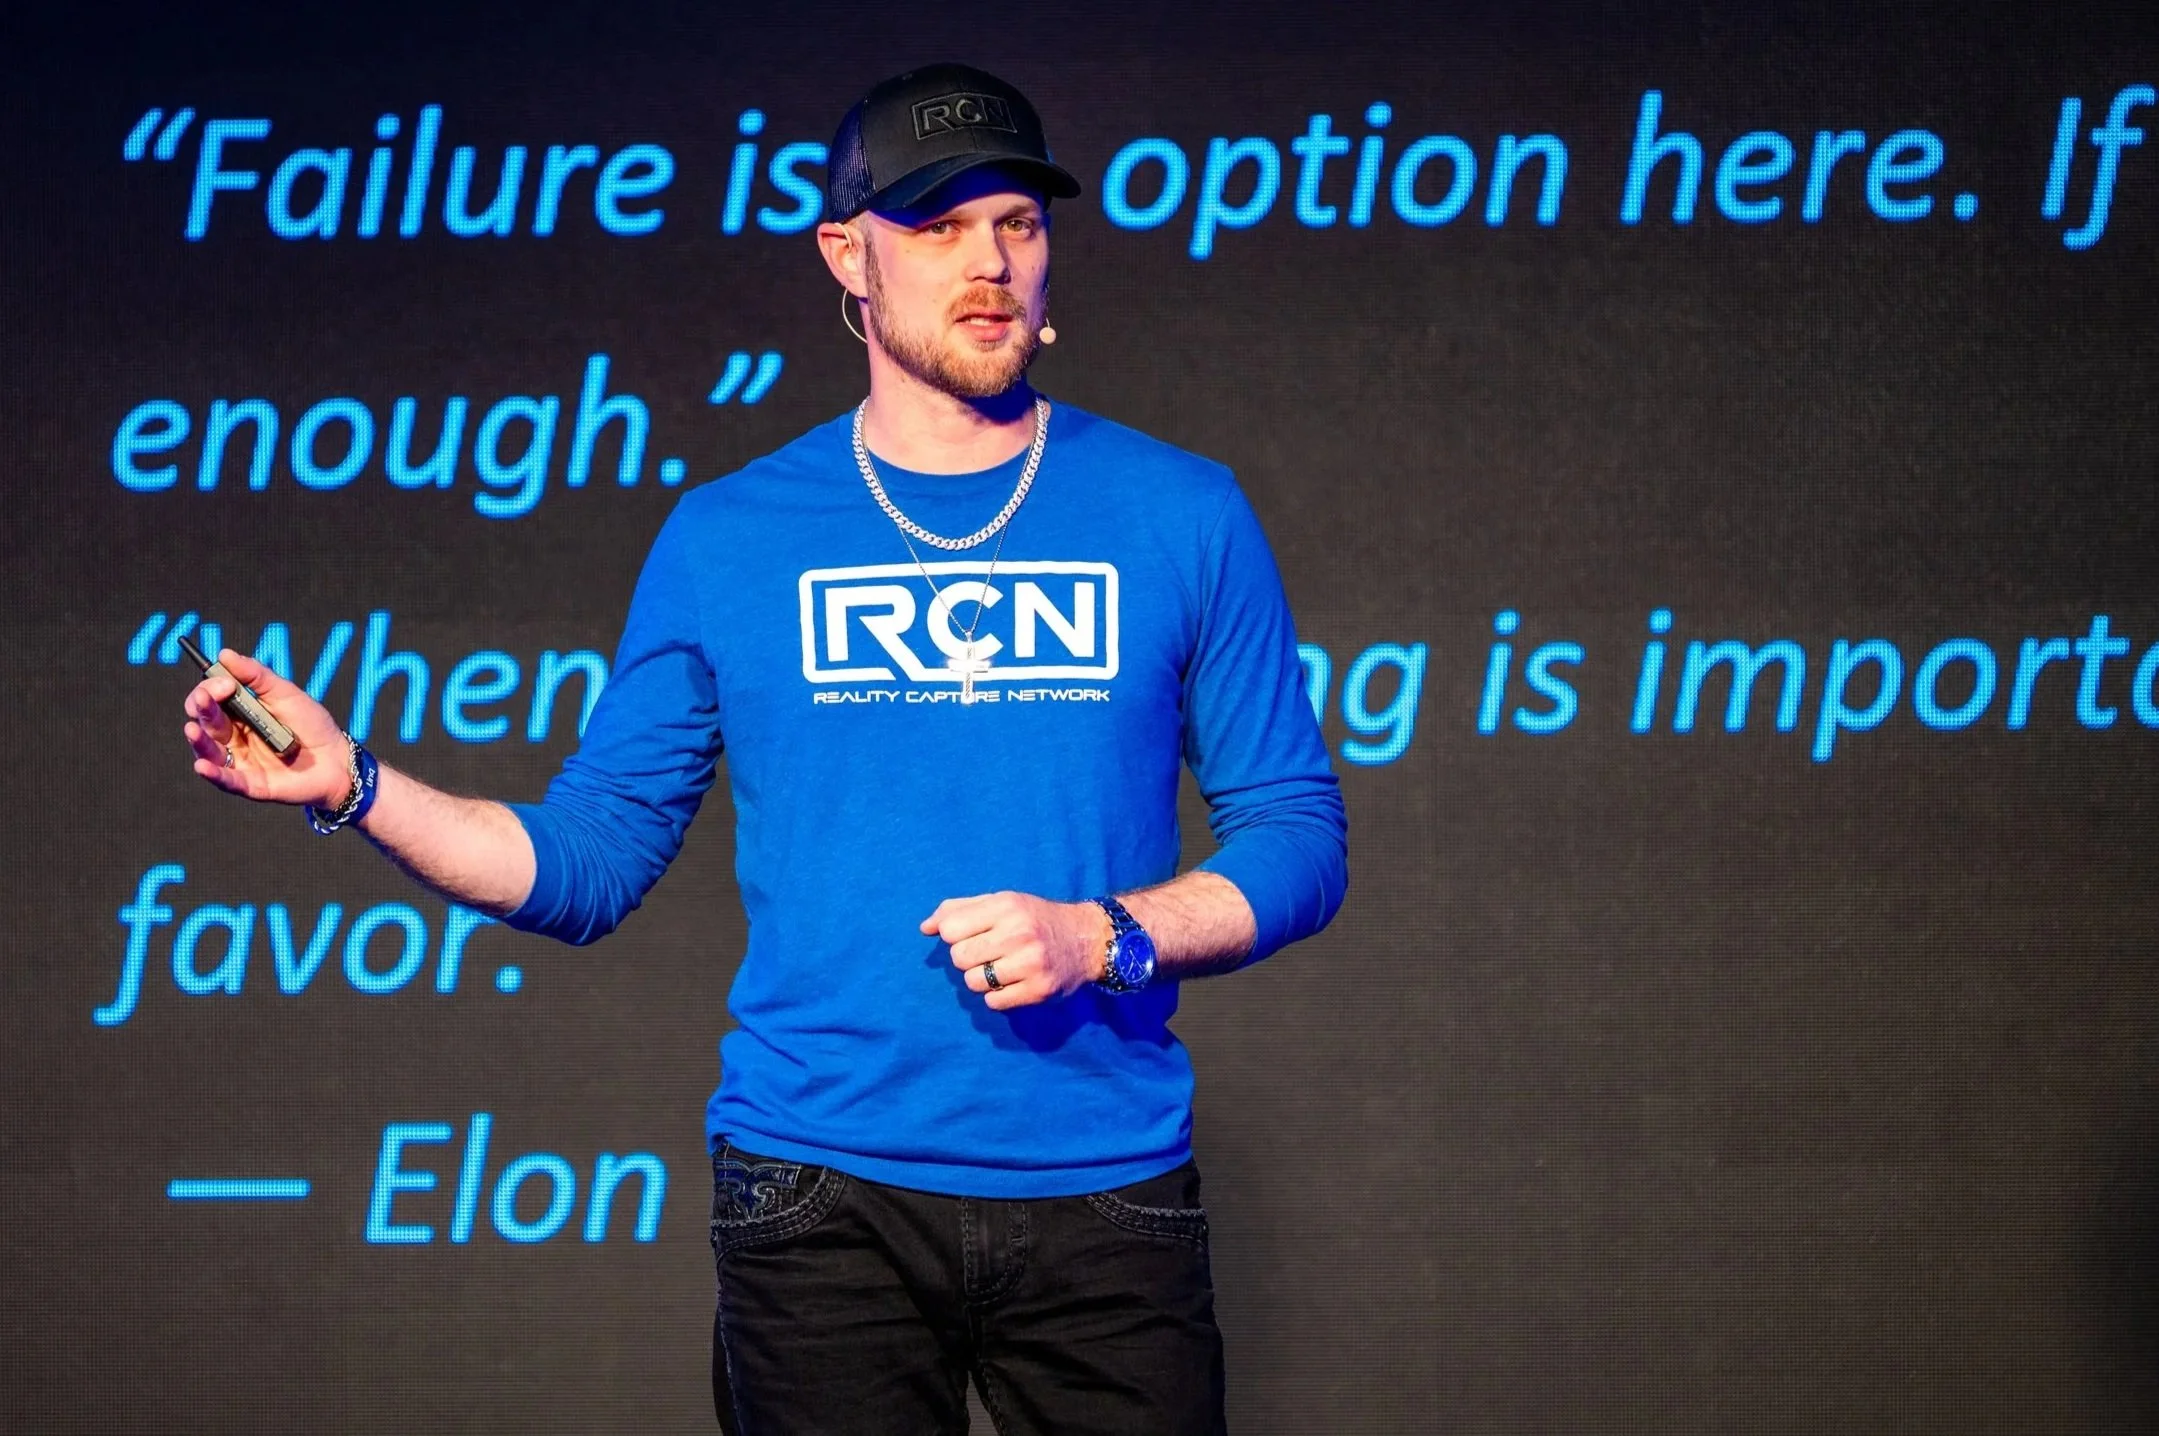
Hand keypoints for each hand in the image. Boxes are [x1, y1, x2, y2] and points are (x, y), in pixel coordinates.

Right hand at [182, 648, 352, 806]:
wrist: (339, 758)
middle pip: (206, 723)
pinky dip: (214, 774)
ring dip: (199, 740)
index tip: (226, 684)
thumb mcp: (285, 694)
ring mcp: (241, 761)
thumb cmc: (312, 725)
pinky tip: (202, 766)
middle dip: (201, 709)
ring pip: (210, 751)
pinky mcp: (251, 784)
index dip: (211, 689)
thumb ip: (257, 676)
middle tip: (204, 700)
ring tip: (192, 729)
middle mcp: (234, 737)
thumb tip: (225, 654)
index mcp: (239, 714)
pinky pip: (228, 780)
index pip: (211, 700)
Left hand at [920, 891, 1111, 1010]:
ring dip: (981, 979)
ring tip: (1002, 968)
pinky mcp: (1039, 990)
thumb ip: (960, 909)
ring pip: (973, 983)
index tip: (970, 935)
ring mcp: (1030, 963)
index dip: (954, 935)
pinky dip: (997, 996)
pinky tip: (1013, 983)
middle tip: (988, 953)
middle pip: (959, 958)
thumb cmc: (1035, 919)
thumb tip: (925, 928)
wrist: (1087, 939)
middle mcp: (1019, 933)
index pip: (950, 929)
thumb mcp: (1001, 902)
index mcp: (1006, 906)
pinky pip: (993, 1003)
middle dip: (967, 958)